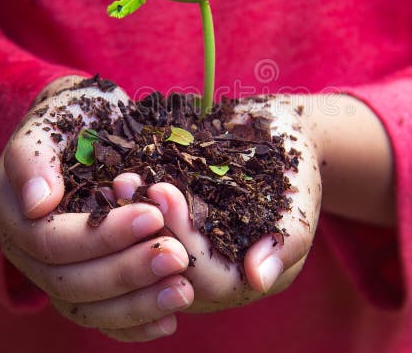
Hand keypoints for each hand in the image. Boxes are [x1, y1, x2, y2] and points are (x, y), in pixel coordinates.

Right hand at [0, 76, 193, 341]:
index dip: (101, 236)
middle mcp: (25, 250)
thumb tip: (38, 203)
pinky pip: (101, 319)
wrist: (94, 122)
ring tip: (183, 292)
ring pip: (85, 309)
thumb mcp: (58, 113)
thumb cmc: (78, 112)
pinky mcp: (82, 286)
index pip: (50, 241)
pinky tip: (168, 320)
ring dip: (136, 306)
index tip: (153, 216)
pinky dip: (134, 324)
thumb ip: (36, 155)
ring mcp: (53, 272)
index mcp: (11, 210)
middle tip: (178, 256)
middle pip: (68, 282)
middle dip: (127, 272)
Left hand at [119, 96, 321, 312]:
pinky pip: (145, 228)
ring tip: (118, 180)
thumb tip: (259, 279)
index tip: (165, 192)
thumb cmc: (295, 165)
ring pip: (152, 252)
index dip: (184, 239)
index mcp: (248, 277)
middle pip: (173, 270)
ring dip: (129, 220)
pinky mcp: (173, 228)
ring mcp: (189, 250)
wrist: (278, 132)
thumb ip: (287, 240)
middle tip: (129, 184)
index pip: (210, 279)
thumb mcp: (299, 198)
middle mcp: (212, 272)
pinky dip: (128, 208)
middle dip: (147, 229)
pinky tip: (112, 180)